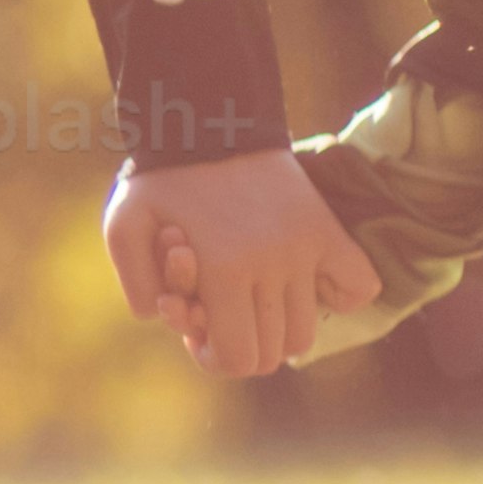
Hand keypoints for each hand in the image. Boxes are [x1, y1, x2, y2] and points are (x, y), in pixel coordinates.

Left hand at [110, 147, 381, 382]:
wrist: (208, 124)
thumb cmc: (159, 182)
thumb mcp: (123, 228)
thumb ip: (137, 288)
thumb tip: (169, 319)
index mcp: (225, 270)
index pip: (238, 359)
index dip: (214, 358)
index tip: (199, 330)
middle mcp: (274, 265)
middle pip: (272, 354)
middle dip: (239, 344)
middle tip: (217, 308)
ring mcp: (306, 249)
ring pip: (306, 332)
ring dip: (276, 328)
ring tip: (247, 293)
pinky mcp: (327, 230)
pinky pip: (360, 286)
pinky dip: (339, 297)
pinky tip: (303, 284)